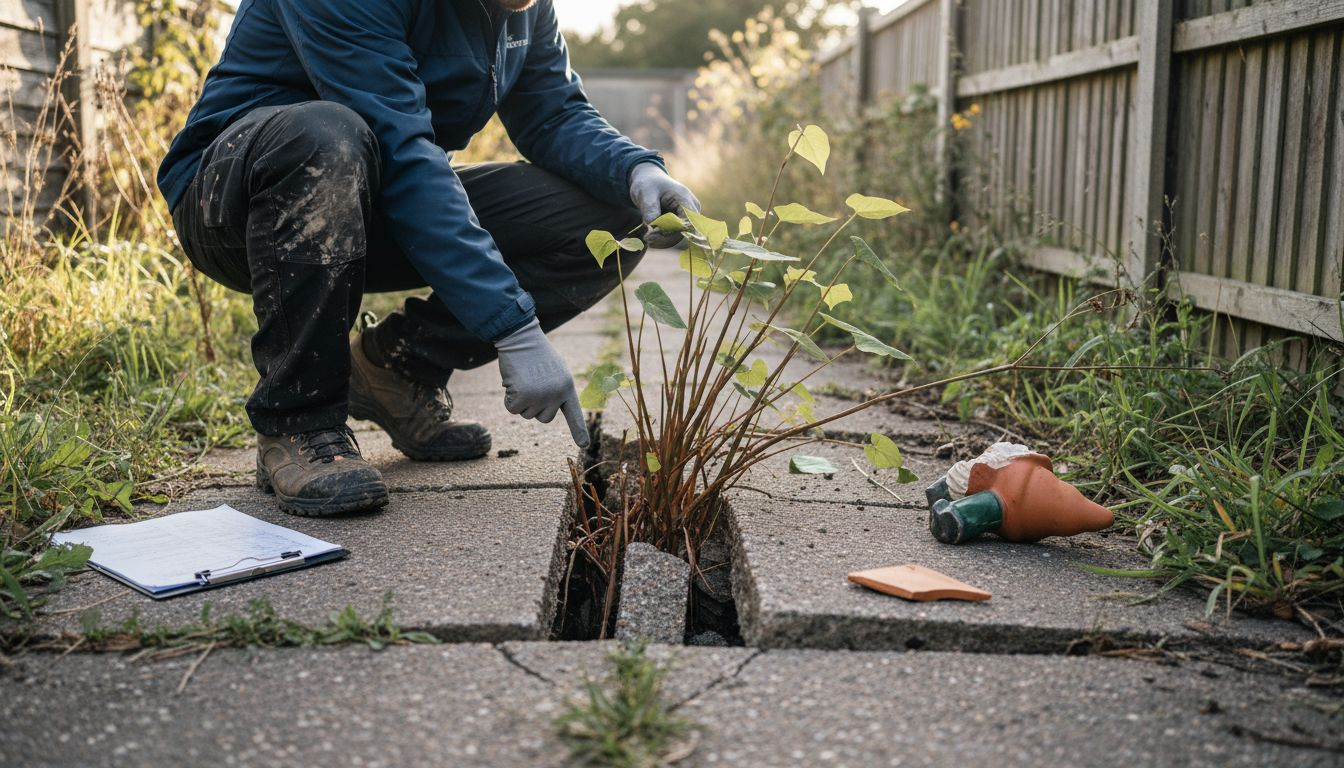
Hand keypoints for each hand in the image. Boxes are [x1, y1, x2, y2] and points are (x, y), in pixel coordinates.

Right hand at [494, 319, 588, 447]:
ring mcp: (540, 396)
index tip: (584, 446)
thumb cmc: (536, 353)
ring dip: (520, 400)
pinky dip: (508, 398)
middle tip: (531, 384)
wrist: (521, 338)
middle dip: (534, 406)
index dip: (579, 431)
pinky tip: (512, 382)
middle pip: (544, 418)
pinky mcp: (523, 396)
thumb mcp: (555, 371)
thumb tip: (547, 410)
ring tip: (523, 379)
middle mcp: (557, 394)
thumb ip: (556, 390)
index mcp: (567, 387)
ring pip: (526, 414)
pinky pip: (512, 409)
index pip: (575, 414)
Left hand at [629, 162, 700, 248]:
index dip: (671, 232)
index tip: (651, 234)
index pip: (686, 223)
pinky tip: (650, 235)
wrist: (650, 181)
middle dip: (664, 238)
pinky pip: (674, 235)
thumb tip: (652, 226)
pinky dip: (662, 238)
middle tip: (646, 238)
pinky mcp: (682, 223)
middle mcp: (691, 209)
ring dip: (662, 240)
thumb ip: (650, 208)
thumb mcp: (645, 193)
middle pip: (683, 232)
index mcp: (684, 199)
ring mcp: (688, 217)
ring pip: (678, 236)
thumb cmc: (649, 184)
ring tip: (646, 236)